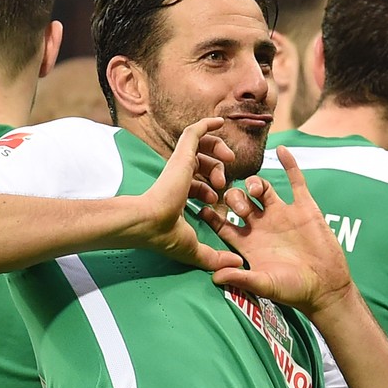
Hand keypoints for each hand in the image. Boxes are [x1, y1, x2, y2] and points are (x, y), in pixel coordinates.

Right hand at [133, 117, 242, 271]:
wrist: (150, 222)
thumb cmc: (164, 235)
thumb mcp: (195, 248)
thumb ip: (215, 258)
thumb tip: (237, 266)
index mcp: (177, 195)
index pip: (197, 184)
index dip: (210, 189)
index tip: (217, 199)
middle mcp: (178, 177)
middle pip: (202, 163)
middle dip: (218, 171)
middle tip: (225, 182)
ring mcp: (179, 164)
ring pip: (201, 146)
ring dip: (217, 152)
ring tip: (229, 161)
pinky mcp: (182, 153)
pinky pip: (195, 131)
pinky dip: (208, 124)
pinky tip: (222, 121)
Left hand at [200, 145, 352, 315]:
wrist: (326, 288)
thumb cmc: (293, 290)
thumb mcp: (263, 284)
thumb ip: (240, 278)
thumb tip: (213, 277)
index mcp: (248, 242)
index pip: (222, 223)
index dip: (211, 214)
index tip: (201, 206)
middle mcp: (262, 225)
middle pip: (239, 201)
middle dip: (233, 197)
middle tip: (236, 203)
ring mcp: (283, 214)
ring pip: (262, 188)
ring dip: (255, 183)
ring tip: (256, 189)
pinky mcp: (304, 208)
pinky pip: (295, 181)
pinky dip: (289, 165)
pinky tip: (282, 150)